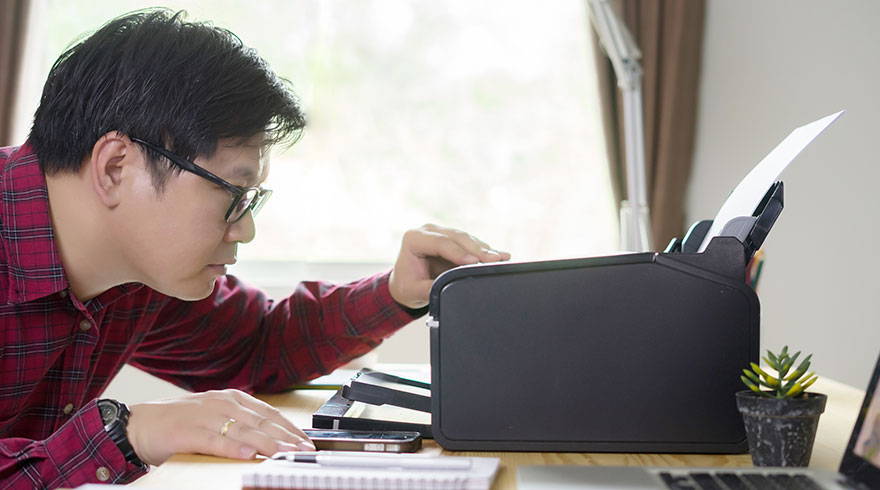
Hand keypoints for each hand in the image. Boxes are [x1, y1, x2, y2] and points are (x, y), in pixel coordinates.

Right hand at [127, 389, 314, 465]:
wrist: (138, 425)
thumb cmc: (180, 424)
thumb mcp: (217, 418)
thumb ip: (242, 425)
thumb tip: (271, 440)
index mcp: (232, 399)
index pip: (270, 413)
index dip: (290, 428)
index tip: (307, 441)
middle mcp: (223, 404)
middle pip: (262, 422)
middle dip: (286, 437)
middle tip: (305, 450)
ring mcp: (205, 416)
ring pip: (244, 431)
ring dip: (268, 443)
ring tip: (287, 453)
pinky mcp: (188, 432)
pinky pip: (215, 441)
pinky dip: (233, 448)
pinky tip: (248, 455)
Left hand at [389, 224, 509, 308]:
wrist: (405, 283)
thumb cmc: (407, 285)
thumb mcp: (414, 291)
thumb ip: (429, 288)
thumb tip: (449, 288)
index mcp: (413, 239)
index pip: (439, 243)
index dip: (458, 252)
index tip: (474, 261)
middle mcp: (428, 231)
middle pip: (456, 237)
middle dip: (477, 249)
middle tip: (494, 260)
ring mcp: (442, 233)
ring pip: (466, 238)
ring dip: (484, 249)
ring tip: (501, 258)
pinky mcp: (453, 239)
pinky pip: (471, 243)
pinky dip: (485, 250)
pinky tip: (499, 255)